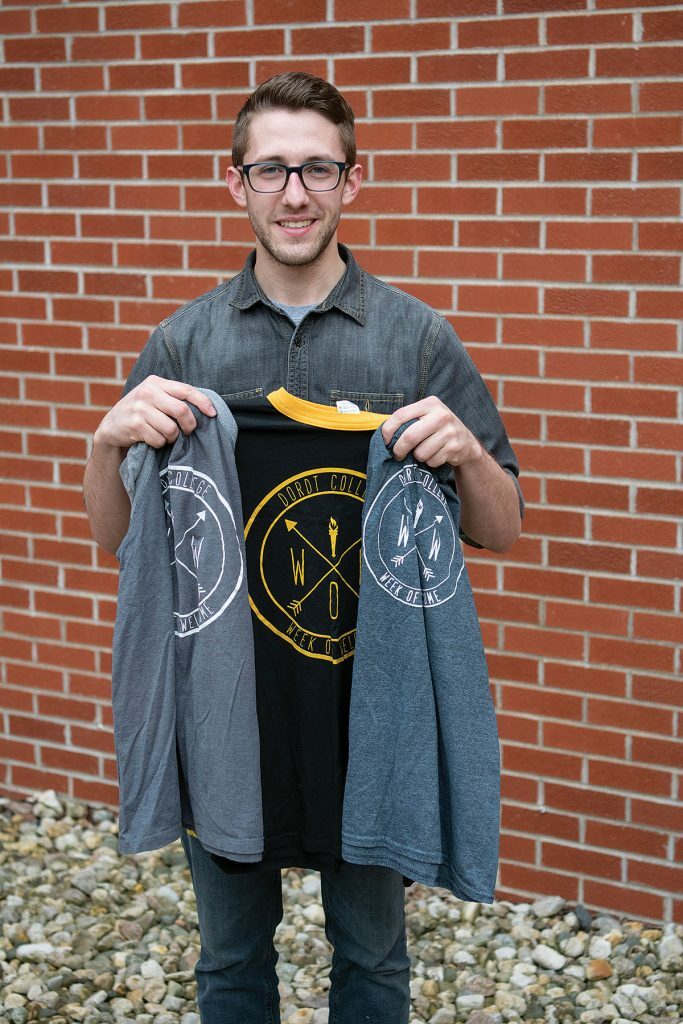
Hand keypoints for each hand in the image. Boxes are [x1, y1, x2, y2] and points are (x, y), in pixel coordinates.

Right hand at [94, 375, 216, 450]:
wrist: (112, 427)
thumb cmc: (141, 413)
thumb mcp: (154, 398)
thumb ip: (173, 398)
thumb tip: (205, 408)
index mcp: (155, 382)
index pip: (186, 390)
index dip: (203, 402)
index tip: (213, 414)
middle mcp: (147, 392)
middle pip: (182, 410)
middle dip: (189, 425)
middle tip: (187, 432)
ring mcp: (139, 408)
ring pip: (171, 428)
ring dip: (172, 438)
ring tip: (165, 436)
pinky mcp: (133, 425)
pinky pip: (158, 439)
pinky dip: (159, 443)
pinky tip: (152, 439)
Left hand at [381, 395, 481, 469]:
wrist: (466, 442)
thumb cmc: (438, 429)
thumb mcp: (426, 416)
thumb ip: (409, 420)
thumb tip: (384, 435)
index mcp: (430, 403)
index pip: (401, 415)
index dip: (388, 430)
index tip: (384, 441)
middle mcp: (441, 415)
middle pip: (410, 436)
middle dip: (399, 449)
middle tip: (397, 454)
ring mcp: (450, 432)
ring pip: (420, 452)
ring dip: (418, 456)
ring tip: (425, 451)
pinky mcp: (455, 447)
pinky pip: (432, 461)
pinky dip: (430, 462)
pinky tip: (437, 454)